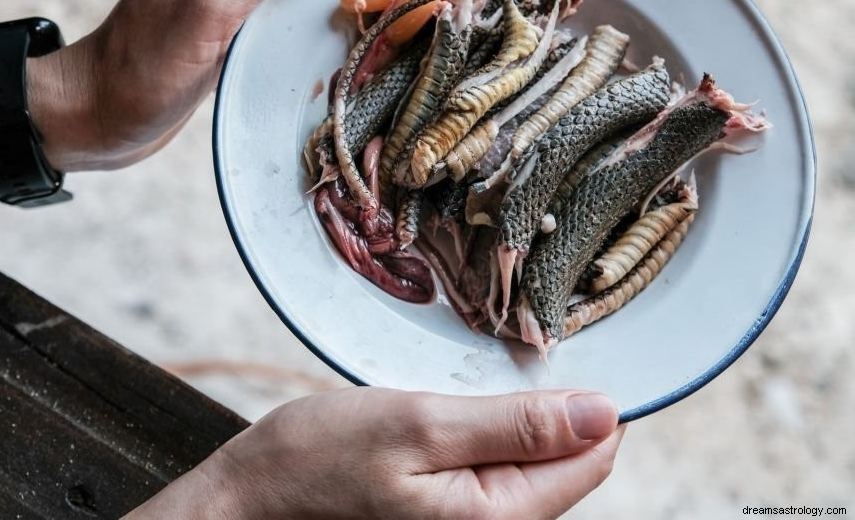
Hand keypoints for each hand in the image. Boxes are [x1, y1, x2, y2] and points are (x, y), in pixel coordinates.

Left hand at [32, 0, 352, 170]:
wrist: (94, 119)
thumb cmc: (141, 66)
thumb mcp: (210, 5)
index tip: (373, 0)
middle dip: (333, 0)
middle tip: (361, 37)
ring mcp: (226, 3)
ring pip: (295, 6)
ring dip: (317, 28)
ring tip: (341, 56)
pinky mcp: (227, 38)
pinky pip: (277, 33)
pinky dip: (296, 49)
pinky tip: (309, 67)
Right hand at [125, 387, 623, 519]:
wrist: (251, 499)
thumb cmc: (318, 460)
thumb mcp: (420, 426)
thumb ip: (517, 424)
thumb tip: (604, 413)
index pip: (591, 458)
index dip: (590, 400)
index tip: (556, 351)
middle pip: (566, 461)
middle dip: (545, 405)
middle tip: (490, 362)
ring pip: (529, 459)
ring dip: (510, 413)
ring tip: (458, 383)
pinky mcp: (448, 511)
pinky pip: (493, 464)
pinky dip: (483, 426)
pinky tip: (446, 407)